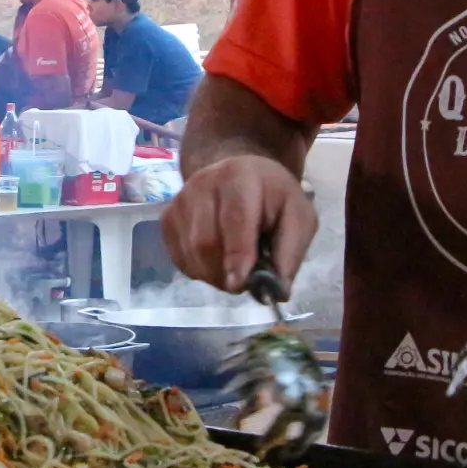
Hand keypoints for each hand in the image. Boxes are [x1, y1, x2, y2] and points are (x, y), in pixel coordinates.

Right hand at [161, 154, 315, 293]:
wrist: (240, 176)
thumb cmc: (273, 199)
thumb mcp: (298, 217)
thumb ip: (290, 252)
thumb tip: (277, 292)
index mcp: (241, 177)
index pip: (234, 218)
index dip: (236, 253)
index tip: (239, 283)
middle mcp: (203, 183)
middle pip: (204, 241)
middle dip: (224, 272)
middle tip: (244, 283)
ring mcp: (180, 200)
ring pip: (190, 253)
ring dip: (213, 275)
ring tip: (233, 270)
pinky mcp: (167, 217)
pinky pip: (178, 258)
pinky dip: (199, 270)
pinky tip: (216, 261)